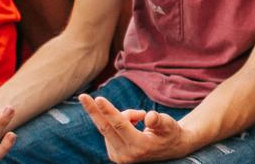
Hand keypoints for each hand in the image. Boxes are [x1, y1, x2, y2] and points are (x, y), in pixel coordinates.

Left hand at [79, 93, 196, 162]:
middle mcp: (126, 155)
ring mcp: (119, 157)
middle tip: (82, 96)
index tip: (98, 98)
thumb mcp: (169, 125)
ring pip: (110, 127)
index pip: (120, 125)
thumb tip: (148, 117)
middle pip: (106, 128)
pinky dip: (117, 123)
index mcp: (140, 147)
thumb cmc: (171, 133)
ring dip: (120, 116)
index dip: (109, 110)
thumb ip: (159, 121)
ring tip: (140, 117)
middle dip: (94, 111)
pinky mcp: (114, 155)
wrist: (171, 149)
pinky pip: (109, 132)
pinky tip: (132, 125)